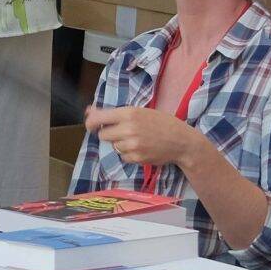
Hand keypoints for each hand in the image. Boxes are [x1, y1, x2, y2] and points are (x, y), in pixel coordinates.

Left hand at [83, 105, 209, 168]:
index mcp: (129, 113)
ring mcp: (132, 145)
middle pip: (103, 135)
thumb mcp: (140, 111)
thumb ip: (116, 113)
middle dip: (109, 134)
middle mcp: (128, 129)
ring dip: (120, 144)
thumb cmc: (161, 122)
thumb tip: (89, 111)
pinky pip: (123, 157)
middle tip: (122, 132)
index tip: (90, 125)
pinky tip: (141, 148)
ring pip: (113, 147)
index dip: (90, 123)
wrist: (181, 141)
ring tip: (136, 139)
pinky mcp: (136, 158)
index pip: (98, 119)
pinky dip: (128, 154)